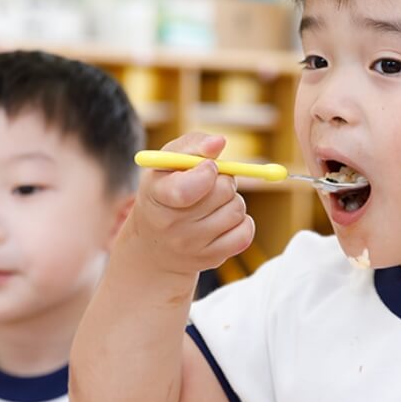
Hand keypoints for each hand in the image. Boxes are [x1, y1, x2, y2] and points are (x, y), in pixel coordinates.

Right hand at [125, 132, 255, 275]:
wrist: (155, 246)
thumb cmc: (165, 191)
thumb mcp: (168, 163)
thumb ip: (193, 145)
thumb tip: (219, 142)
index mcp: (156, 196)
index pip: (187, 189)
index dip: (207, 172)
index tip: (208, 167)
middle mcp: (170, 226)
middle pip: (223, 191)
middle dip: (223, 180)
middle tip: (211, 183)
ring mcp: (191, 246)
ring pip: (237, 210)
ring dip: (232, 200)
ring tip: (214, 204)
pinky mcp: (210, 259)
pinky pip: (245, 232)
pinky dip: (241, 221)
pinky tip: (223, 220)